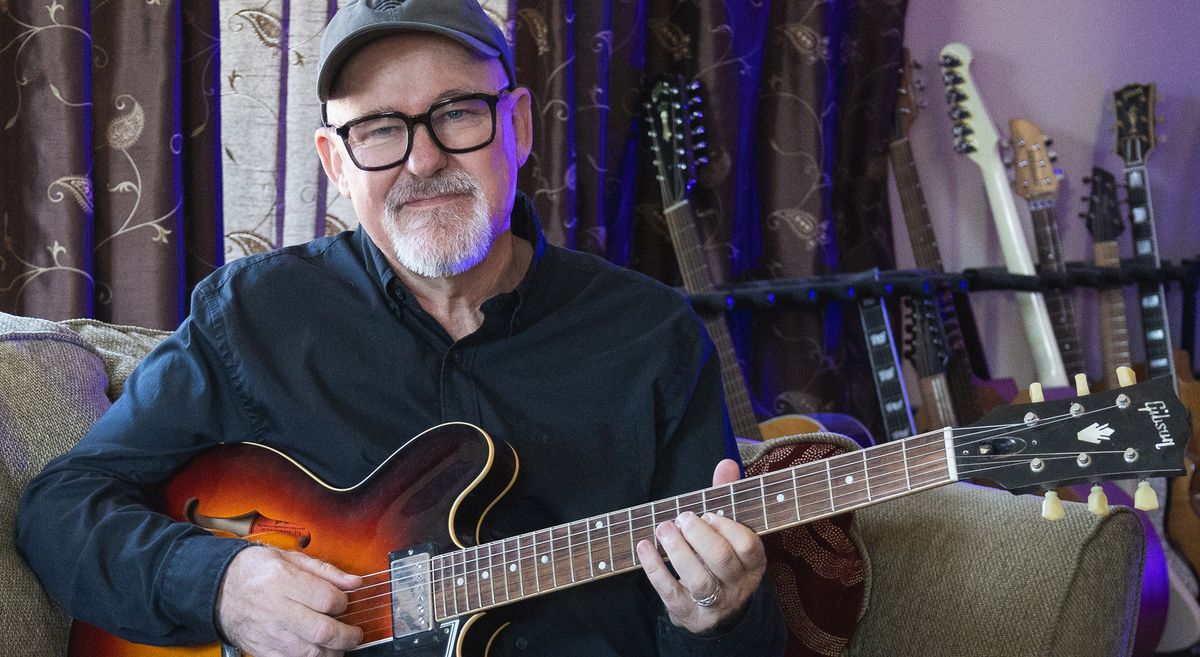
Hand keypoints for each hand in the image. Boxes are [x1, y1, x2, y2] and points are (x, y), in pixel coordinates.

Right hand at [215, 545, 363, 656]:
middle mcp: (276, 609)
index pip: (326, 599)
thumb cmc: (255, 570)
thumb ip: (326, 571)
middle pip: (321, 630)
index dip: (343, 602)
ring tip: (338, 644)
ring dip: (331, 652)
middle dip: (346, 635)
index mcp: (283, 581)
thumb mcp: (290, 558)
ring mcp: (268, 633)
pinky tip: (318, 651)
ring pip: (309, 653)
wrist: (219, 588)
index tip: (345, 602)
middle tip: (355, 633)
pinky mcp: (261, 649)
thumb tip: (354, 582)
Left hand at [636, 459, 766, 634]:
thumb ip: (726, 497)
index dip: (728, 527)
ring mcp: (714, 603)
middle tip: (683, 518)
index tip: (708, 514)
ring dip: (678, 550)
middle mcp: (737, 585)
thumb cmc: (720, 560)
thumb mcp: (728, 532)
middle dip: (700, 535)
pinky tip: (643, 547)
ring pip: (700, 579)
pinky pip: (671, 593)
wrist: (716, 614)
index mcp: (752, 563)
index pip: (748, 545)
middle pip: (722, 560)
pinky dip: (655, 569)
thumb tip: (726, 463)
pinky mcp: (688, 613)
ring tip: (664, 527)